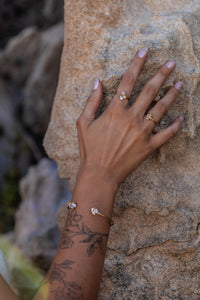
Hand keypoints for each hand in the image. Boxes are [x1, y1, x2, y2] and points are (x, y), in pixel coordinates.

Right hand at [76, 48, 182, 187]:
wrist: (100, 174)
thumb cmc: (90, 149)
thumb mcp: (83, 123)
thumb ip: (92, 101)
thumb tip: (98, 81)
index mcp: (115, 111)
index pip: (128, 81)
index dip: (137, 63)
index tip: (145, 51)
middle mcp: (131, 118)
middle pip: (149, 90)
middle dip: (161, 74)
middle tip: (172, 63)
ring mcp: (143, 132)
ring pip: (161, 109)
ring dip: (171, 94)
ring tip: (180, 84)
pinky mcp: (149, 147)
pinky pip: (167, 134)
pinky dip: (175, 126)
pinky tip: (181, 117)